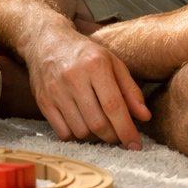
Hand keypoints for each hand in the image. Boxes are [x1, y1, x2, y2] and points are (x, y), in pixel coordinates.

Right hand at [25, 23, 149, 148]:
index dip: (127, 130)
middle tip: (118, 134)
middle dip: (113, 136)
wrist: (46, 42)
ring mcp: (55, 90)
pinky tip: (82, 124)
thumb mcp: (112, 63)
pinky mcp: (43, 101)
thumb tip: (145, 117)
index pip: (113, 106)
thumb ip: (130, 90)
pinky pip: (63, 133)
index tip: (135, 145)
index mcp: (94, 64)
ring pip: (81, 131)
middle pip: (98, 123)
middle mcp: (72, 77)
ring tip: (100, 126)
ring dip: (95, 137)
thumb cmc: (85, 54)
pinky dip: (76, 136)